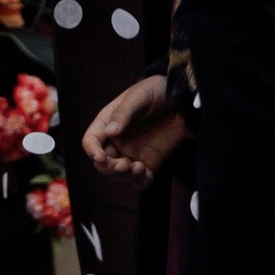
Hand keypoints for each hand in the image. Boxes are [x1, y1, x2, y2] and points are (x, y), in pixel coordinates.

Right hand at [82, 71, 187, 186]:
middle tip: (125, 165)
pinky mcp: (149, 162)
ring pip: (119, 175)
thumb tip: (109, 131)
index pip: (91, 141)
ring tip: (141, 167)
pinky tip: (148, 174)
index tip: (101, 157)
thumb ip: (124, 113)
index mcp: (108, 123)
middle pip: (102, 163)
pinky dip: (140, 182)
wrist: (183, 100)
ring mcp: (132, 153)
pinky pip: (139, 180)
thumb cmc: (156, 91)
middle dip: (110, 168)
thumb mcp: (139, 96)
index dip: (92, 150)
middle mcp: (116, 141)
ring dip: (125, 176)